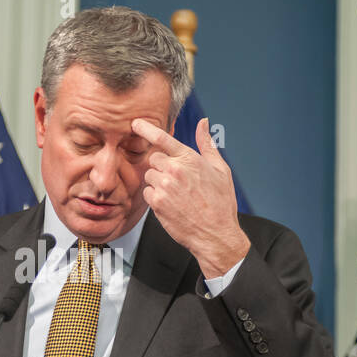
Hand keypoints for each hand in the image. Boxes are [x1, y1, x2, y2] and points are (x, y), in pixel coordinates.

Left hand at [132, 116, 249, 278]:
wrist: (215, 234)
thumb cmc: (220, 203)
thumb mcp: (220, 170)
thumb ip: (207, 145)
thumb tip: (203, 123)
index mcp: (189, 159)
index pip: (162, 138)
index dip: (146, 128)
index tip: (136, 123)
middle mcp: (175, 170)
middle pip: (153, 158)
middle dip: (161, 165)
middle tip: (175, 178)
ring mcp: (164, 187)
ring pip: (149, 175)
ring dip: (158, 181)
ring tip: (176, 193)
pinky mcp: (157, 203)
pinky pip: (147, 193)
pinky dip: (155, 197)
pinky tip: (171, 203)